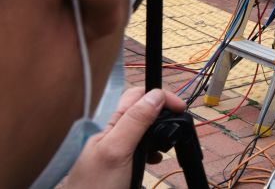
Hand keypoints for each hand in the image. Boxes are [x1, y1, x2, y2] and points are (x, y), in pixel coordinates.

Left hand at [63, 88, 186, 188]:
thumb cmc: (94, 187)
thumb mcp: (117, 151)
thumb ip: (134, 122)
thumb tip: (156, 95)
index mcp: (112, 126)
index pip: (138, 96)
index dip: (160, 96)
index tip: (180, 108)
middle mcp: (115, 136)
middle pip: (142, 111)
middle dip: (161, 112)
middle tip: (178, 123)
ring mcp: (118, 152)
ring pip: (144, 131)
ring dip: (159, 132)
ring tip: (168, 143)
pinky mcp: (122, 168)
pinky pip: (141, 151)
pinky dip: (153, 151)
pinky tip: (155, 160)